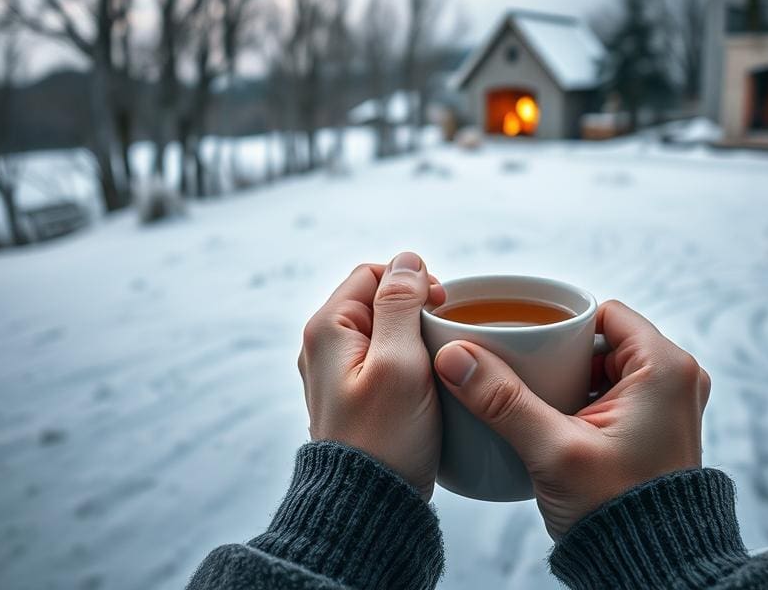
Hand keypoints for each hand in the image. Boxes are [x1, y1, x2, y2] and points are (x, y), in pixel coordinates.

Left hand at [297, 252, 445, 499]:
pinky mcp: (352, 397)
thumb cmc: (385, 438)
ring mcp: (336, 373)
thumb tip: (407, 261)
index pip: (373, 273)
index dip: (411, 281)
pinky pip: (383, 360)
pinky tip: (426, 384)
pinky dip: (407, 361)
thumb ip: (401, 305)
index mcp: (328, 328)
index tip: (442, 306)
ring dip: (414, 337)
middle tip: (443, 337)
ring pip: (383, 330)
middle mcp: (324, 346)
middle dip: (415, 309)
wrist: (367, 508)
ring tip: (437, 363)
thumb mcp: (400, 362)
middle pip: (377, 300)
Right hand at [433, 300, 709, 537]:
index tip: (523, 336)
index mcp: (665, 367)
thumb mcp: (553, 451)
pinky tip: (551, 415)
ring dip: (569, 375)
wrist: (652, 571)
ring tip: (530, 390)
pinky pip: (615, 393)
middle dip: (558, 351)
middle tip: (520, 366)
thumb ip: (501, 400)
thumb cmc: (617, 513)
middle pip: (603, 339)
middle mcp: (677, 378)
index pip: (603, 312)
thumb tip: (453, 356)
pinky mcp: (658, 429)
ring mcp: (669, 405)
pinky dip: (583, 397)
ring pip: (607, 366)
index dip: (561, 321)